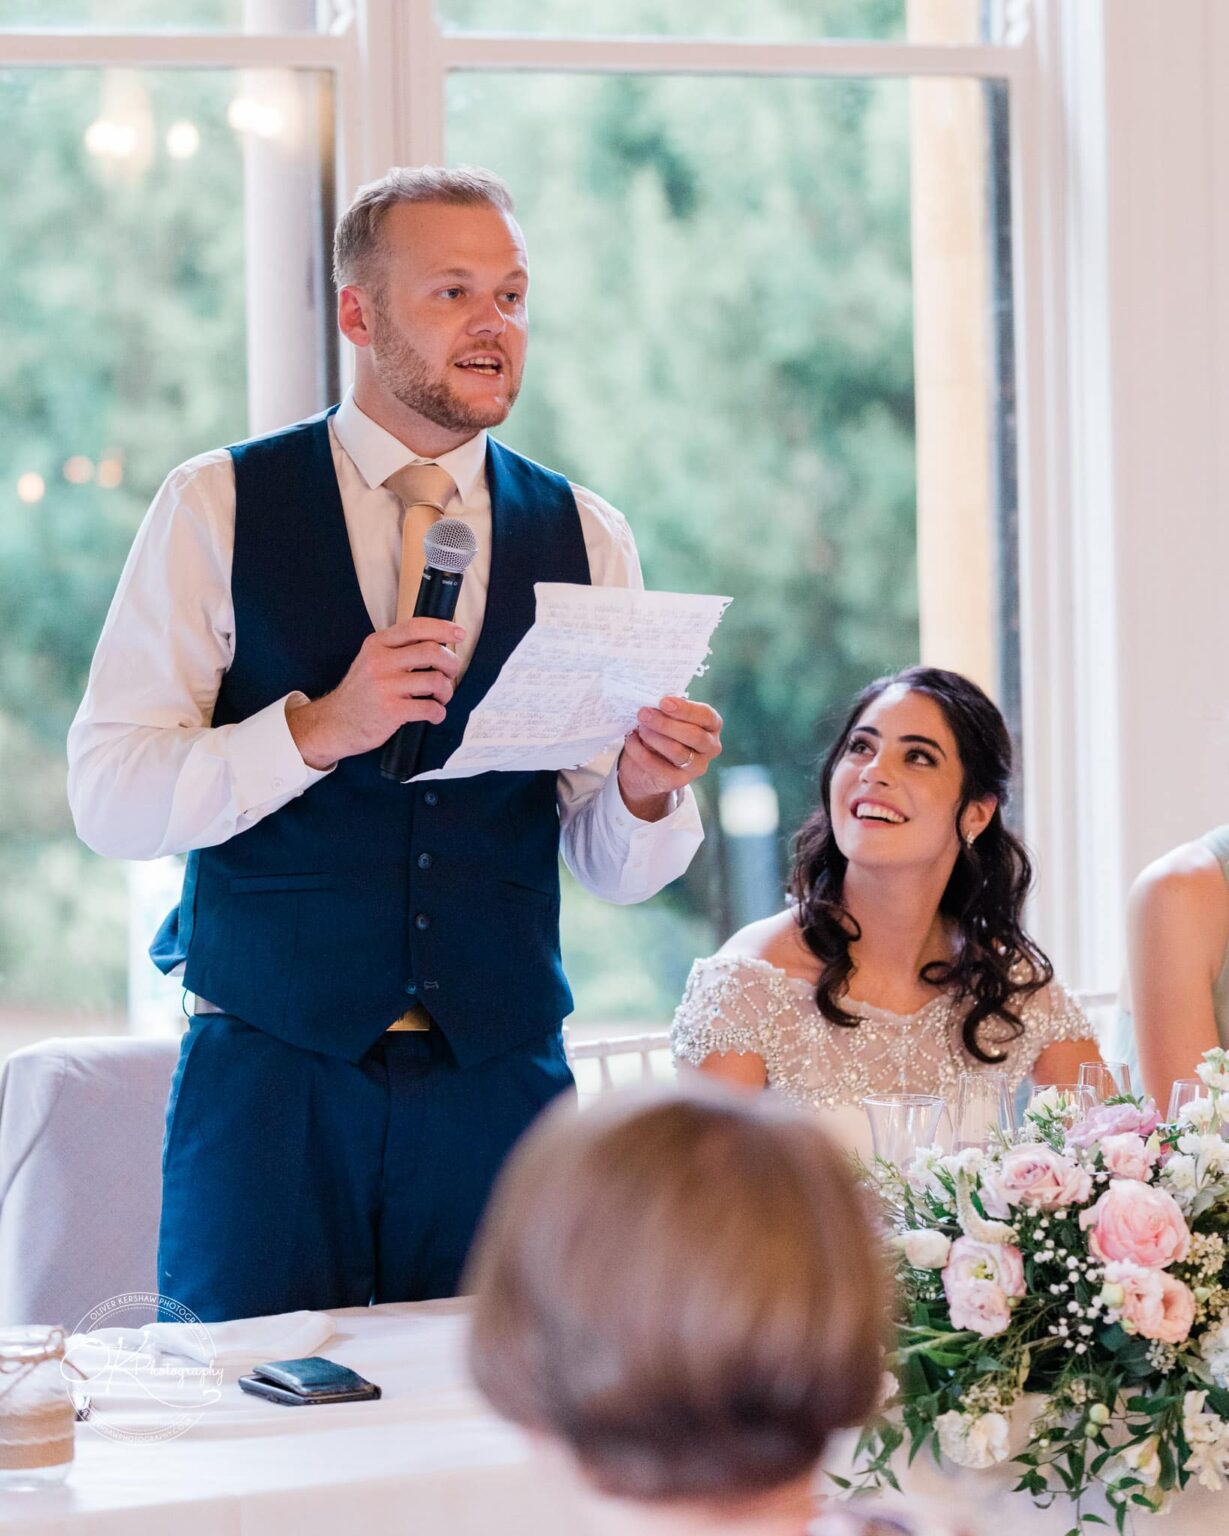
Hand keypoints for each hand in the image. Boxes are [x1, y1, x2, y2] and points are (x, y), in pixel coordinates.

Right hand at [288, 618, 464, 769]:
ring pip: (435, 680)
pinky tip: (433, 714)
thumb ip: (397, 649)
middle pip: (432, 651)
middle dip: (451, 662)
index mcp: (377, 645)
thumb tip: (437, 643)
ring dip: (446, 691)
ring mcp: (385, 687)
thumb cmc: (361, 693)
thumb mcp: (371, 660)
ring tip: (440, 697)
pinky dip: (439, 713)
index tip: (459, 633)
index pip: (416, 627)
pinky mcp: (391, 711)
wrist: (335, 723)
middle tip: (451, 673)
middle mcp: (380, 662)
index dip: (443, 628)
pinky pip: (430, 708)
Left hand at [617, 696, 722, 821]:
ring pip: (677, 751)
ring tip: (639, 728)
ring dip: (653, 737)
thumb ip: (667, 709)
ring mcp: (697, 767)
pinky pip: (658, 767)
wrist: (646, 764)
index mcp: (711, 725)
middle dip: (666, 724)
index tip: (663, 702)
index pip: (705, 716)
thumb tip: (654, 699)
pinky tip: (632, 740)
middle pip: (694, 735)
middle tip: (644, 714)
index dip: (685, 709)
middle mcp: (710, 747)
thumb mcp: (666, 716)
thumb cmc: (662, 731)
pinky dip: (640, 752)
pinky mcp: (679, 781)